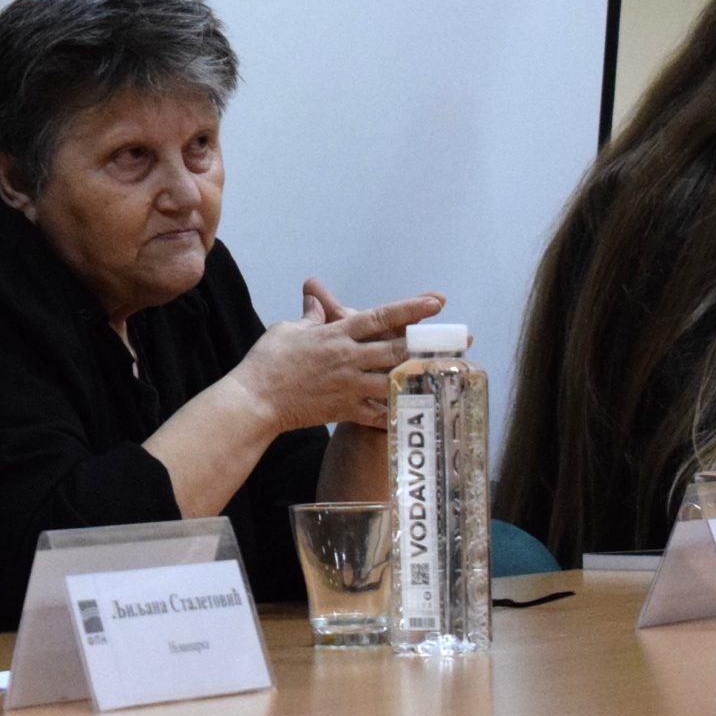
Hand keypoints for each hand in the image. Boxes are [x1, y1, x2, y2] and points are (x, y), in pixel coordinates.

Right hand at [225, 279, 443, 433]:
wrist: (256, 400)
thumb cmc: (268, 361)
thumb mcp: (288, 329)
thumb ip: (310, 316)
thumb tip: (316, 300)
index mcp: (337, 334)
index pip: (381, 317)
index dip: (411, 309)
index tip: (437, 301)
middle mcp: (349, 358)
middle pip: (397, 350)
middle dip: (429, 345)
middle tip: (459, 342)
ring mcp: (349, 386)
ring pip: (394, 381)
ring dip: (421, 377)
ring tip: (447, 375)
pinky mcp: (345, 410)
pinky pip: (378, 414)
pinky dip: (397, 413)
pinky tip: (417, 411)